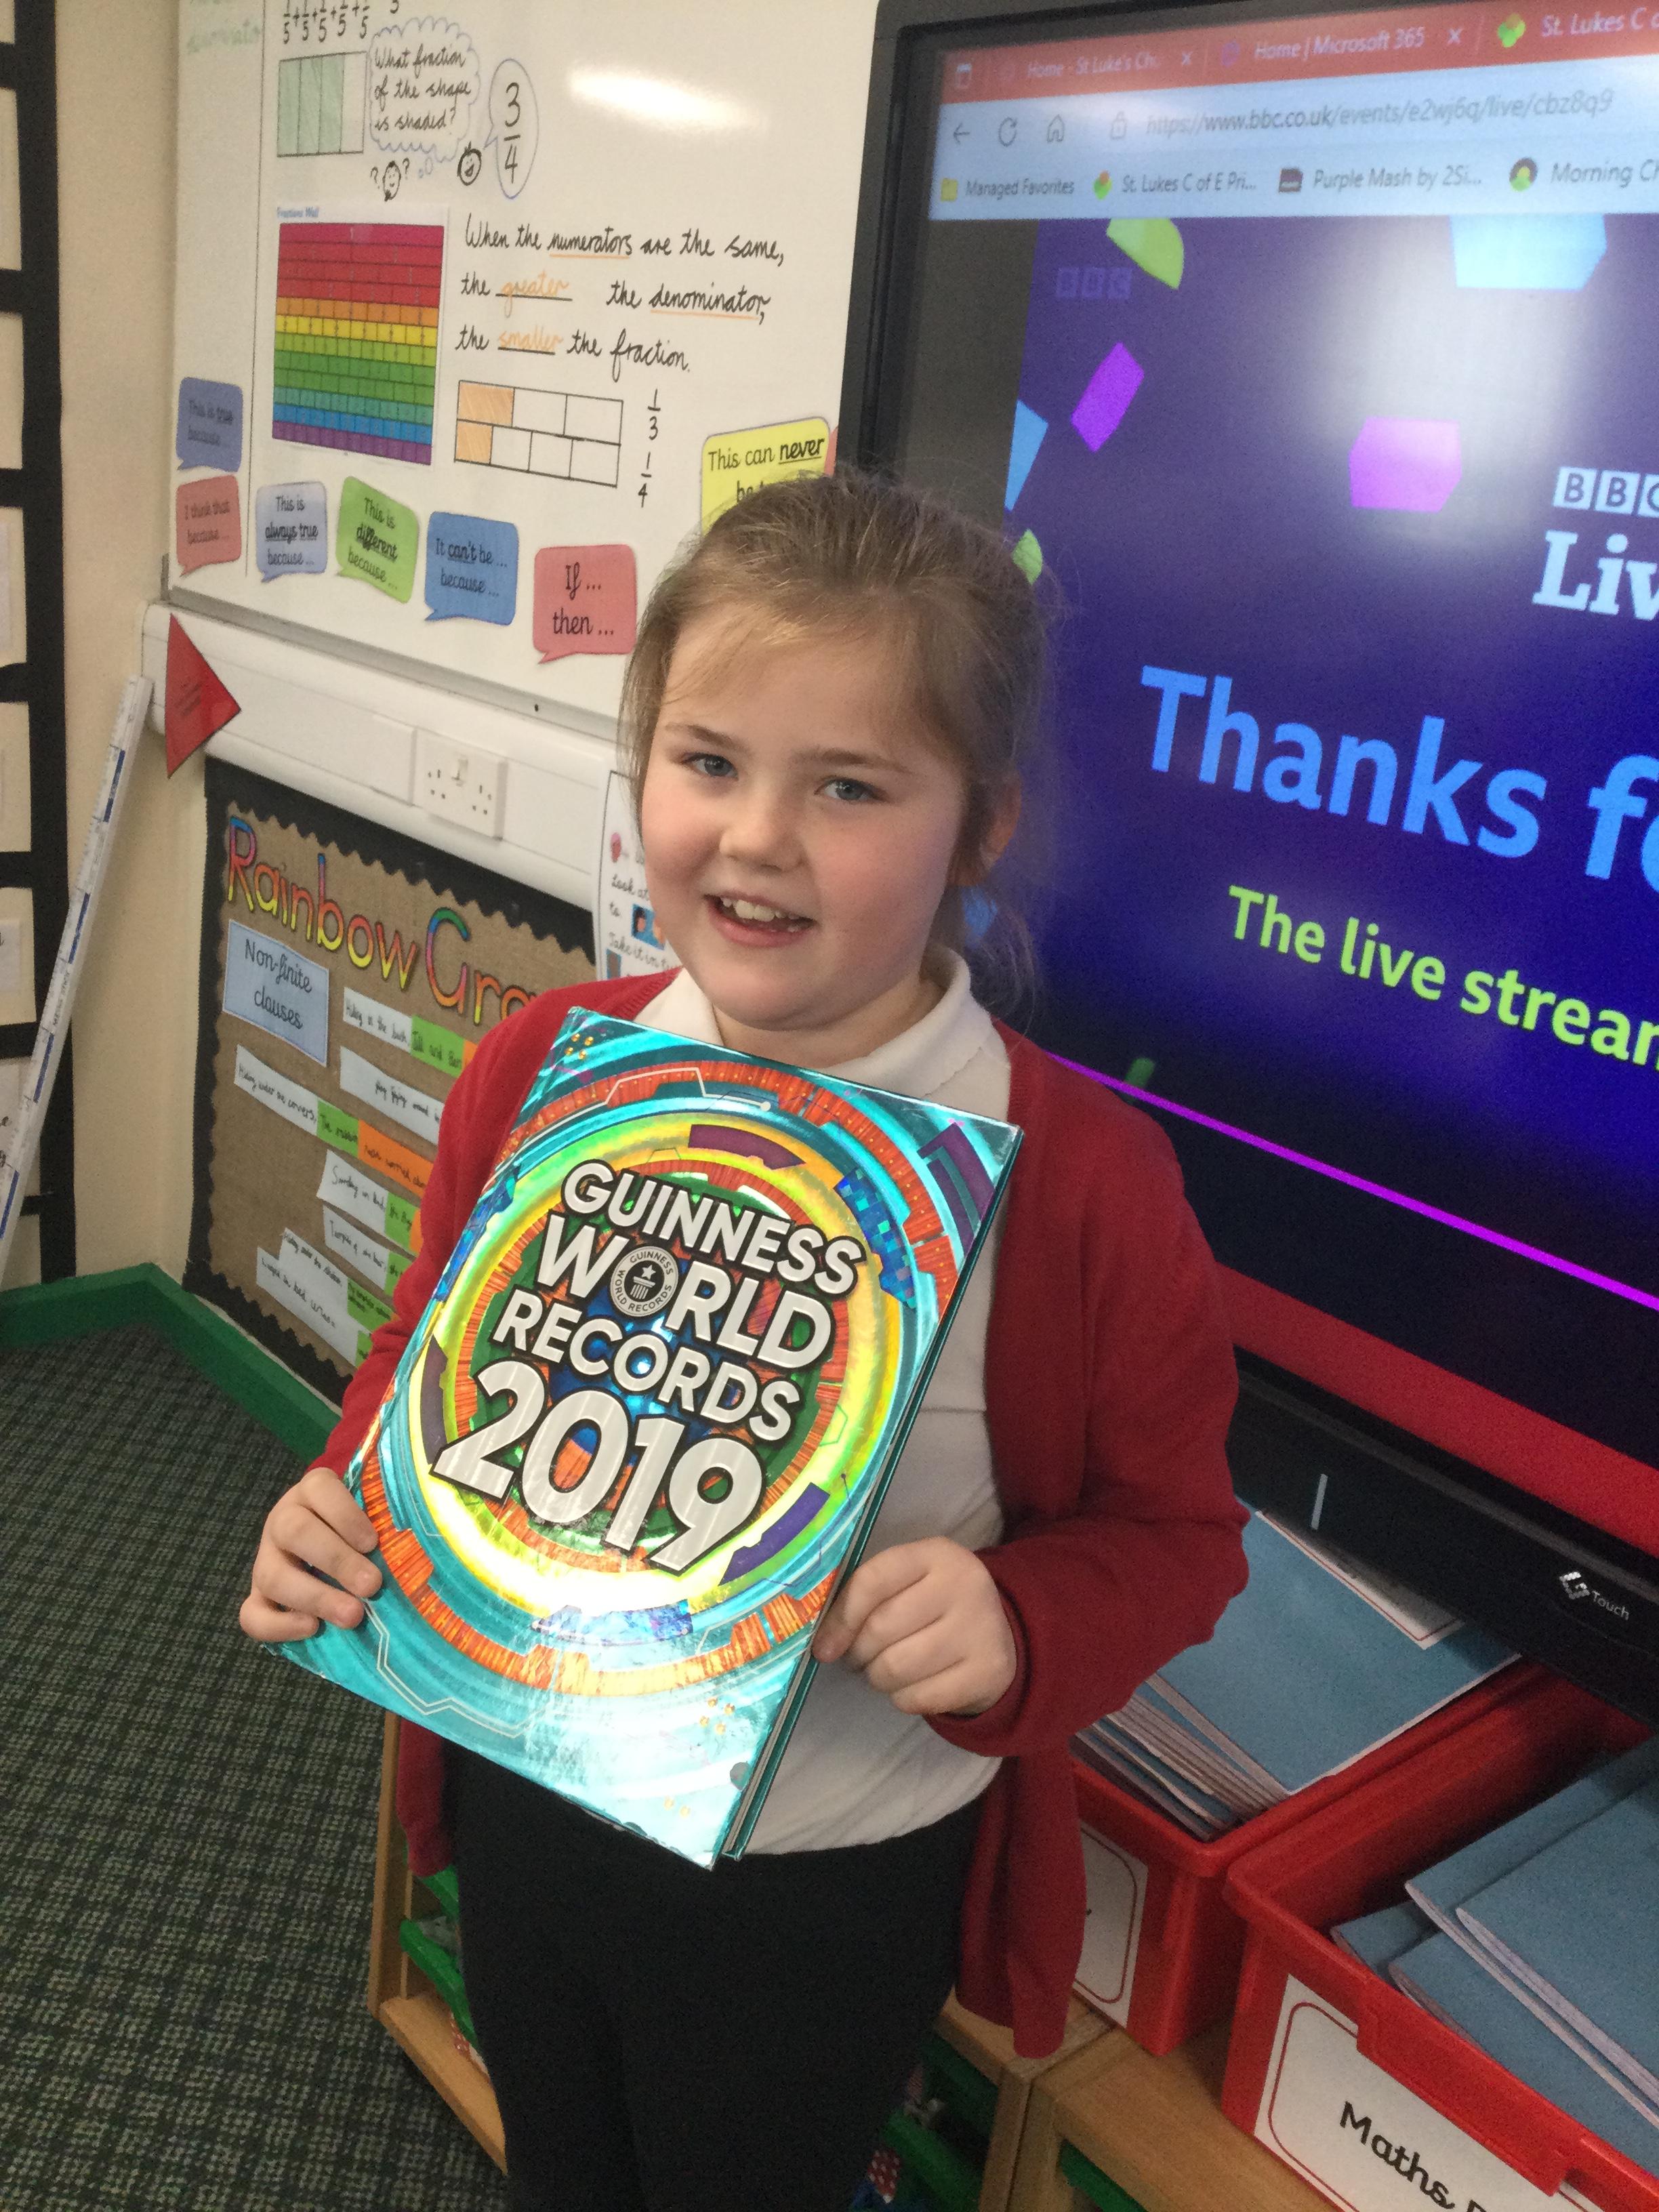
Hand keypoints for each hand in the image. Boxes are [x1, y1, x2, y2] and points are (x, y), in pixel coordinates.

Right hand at [239, 1466, 381, 1640]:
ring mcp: (266, 1559)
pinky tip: (312, 1629)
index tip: (372, 1542)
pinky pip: (252, 1614)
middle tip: (371, 1585)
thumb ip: (387, 1519)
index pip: (320, 1489)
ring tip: (352, 1616)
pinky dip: (279, 1625)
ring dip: (315, 1597)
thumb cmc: (361, 1527)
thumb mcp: (372, 1513)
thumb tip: (421, 1545)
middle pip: (295, 1531)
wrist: (328, 1542)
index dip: (345, 1515)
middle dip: (336, 1560)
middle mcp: (283, 1520)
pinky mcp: (258, 1596)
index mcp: (313, 1492)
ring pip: (273, 1575)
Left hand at [811, 1537, 1016, 1717]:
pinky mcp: (988, 1671)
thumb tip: (824, 1643)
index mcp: (937, 1554)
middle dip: (858, 1652)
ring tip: (883, 1670)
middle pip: (881, 1628)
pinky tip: (909, 1686)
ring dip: (877, 1677)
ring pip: (897, 1667)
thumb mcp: (907, 1582)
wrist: (998, 1634)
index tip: (824, 1646)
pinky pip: (919, 1698)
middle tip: (858, 1657)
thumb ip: (866, 1596)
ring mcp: (980, 1629)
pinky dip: (902, 1698)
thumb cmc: (934, 1605)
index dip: (840, 1617)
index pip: (873, 1581)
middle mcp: (964, 1585)